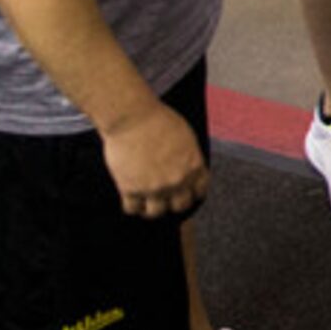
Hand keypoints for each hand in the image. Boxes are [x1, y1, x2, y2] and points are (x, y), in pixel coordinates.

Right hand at [102, 97, 209, 218]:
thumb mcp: (186, 137)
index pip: (199, 191)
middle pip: (179, 206)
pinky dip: (132, 206)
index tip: (185, 193)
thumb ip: (189, 157)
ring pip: (156, 212)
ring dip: (151, 208)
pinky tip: (131, 199)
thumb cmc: (158, 120)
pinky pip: (132, 208)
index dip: (191, 193)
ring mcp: (154, 187)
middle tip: (164, 199)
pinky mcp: (131, 188)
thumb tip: (187, 169)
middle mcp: (177, 181)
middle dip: (173, 202)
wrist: (133, 117)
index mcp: (194, 166)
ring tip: (145, 202)